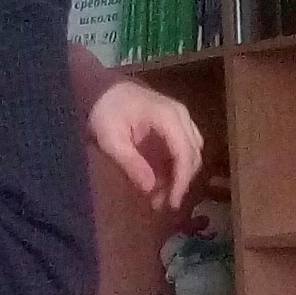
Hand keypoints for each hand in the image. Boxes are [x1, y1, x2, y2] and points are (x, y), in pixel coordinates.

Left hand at [88, 78, 203, 208]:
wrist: (103, 90)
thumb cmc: (106, 111)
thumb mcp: (111, 139)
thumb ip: (131, 163)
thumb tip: (149, 189)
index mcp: (168, 116)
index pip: (184, 153)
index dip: (181, 181)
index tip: (171, 203)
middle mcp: (181, 117)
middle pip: (192, 156)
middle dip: (179, 183)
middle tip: (160, 204)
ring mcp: (181, 120)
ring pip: (191, 155)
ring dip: (178, 178)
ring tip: (157, 198)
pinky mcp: (175, 127)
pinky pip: (183, 151)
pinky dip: (174, 170)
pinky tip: (159, 184)